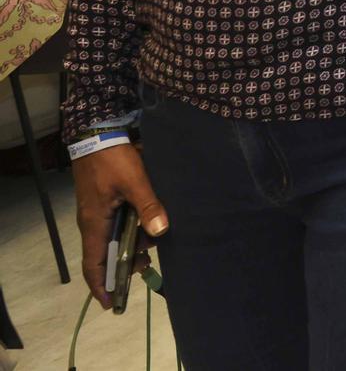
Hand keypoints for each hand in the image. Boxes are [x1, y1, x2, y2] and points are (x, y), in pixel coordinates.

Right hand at [73, 144, 167, 308]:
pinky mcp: (106, 201)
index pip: (92, 264)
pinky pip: (119, 223)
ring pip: (115, 237)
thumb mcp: (134, 181)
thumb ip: (148, 205)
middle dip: (124, 264)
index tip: (111, 303)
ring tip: (155, 243)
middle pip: (106, 253)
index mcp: (94, 223)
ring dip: (133, 243)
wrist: (98, 132)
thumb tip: (161, 231)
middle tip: (146, 266)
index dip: (101, 285)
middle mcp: (93, 222)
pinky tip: (151, 225)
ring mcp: (99, 211)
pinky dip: (133, 228)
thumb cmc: (113, 159)